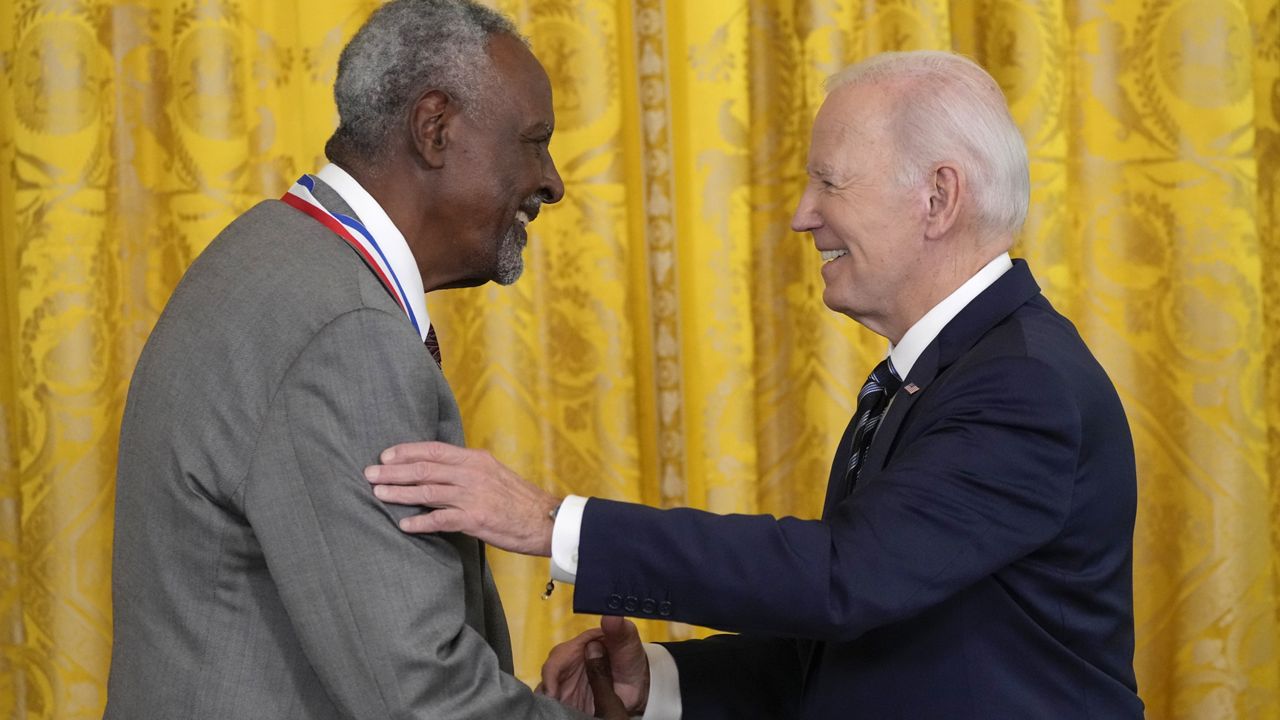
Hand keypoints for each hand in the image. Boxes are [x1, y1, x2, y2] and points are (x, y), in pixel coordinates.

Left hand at [365, 441, 559, 555]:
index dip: (406, 451)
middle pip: (424, 468)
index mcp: (475, 459)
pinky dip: (420, 522)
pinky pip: (441, 519)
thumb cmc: (519, 500)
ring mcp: (473, 495)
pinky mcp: (476, 518)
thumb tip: (439, 471)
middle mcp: (472, 473)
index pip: (434, 449)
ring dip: (400, 493)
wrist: (546, 519)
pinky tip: (404, 525)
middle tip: (369, 474)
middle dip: (393, 471)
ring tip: (378, 494)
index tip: (385, 456)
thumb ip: (467, 470)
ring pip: (427, 491)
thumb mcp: (494, 474)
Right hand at [540, 616, 649, 715]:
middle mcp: (568, 662)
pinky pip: (555, 704)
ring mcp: (567, 681)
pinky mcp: (569, 698)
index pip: (558, 656)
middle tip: (554, 705)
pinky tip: (560, 714)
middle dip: (547, 690)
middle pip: (548, 676)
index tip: (553, 690)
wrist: (639, 683)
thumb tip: (611, 616)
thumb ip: (619, 629)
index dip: (552, 672)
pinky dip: (554, 709)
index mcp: (578, 645)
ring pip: (547, 691)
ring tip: (556, 712)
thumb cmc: (630, 656)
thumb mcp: (628, 641)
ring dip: (548, 700)